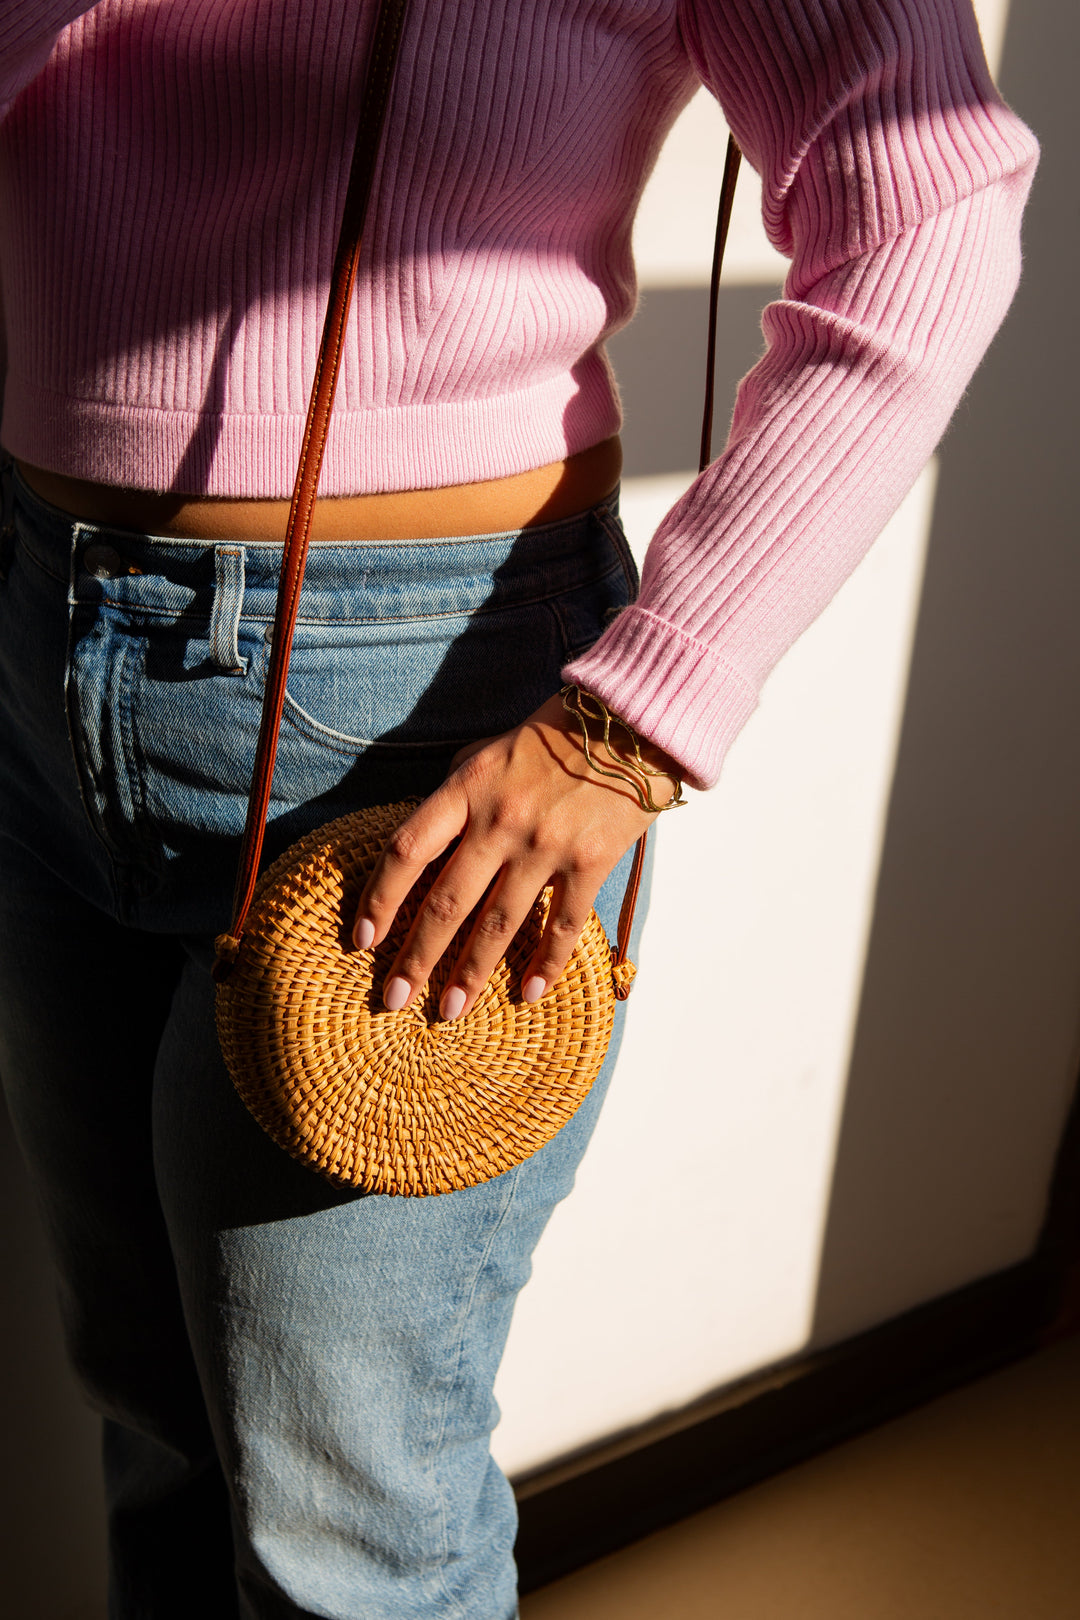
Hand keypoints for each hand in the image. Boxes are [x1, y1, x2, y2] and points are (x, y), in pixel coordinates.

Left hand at [352, 693, 679, 1019]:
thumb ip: (458, 795)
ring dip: (470, 974)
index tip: (362, 939)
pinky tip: (528, 994)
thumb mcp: (490, 751)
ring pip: (498, 924)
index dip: (380, 899)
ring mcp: (546, 846)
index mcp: (468, 789)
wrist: (633, 722)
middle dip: (416, 958)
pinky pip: (562, 925)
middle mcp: (501, 821)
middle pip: (447, 902)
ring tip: (448, 1010)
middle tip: (394, 1001)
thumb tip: (430, 840)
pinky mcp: (590, 862)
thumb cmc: (556, 734)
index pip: (408, 851)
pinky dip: (545, 964)